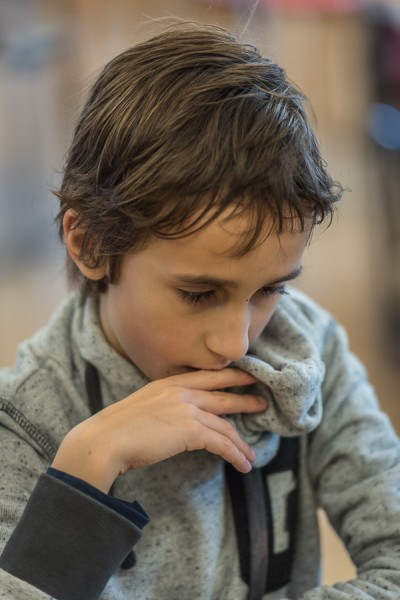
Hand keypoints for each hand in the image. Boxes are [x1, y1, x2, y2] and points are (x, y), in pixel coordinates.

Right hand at [52, 368, 266, 491]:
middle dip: (245, 397)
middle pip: (222, 392)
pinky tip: (242, 464)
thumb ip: (162, 407)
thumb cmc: (116, 429)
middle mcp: (181, 392)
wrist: (103, 441)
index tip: (245, 376)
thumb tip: (174, 421)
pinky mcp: (190, 431)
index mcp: (168, 383)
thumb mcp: (142, 407)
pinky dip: (235, 455)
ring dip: (241, 442)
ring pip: (225, 424)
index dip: (229, 376)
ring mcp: (187, 409)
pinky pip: (222, 443)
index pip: (207, 377)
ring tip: (252, 454)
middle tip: (262, 401)